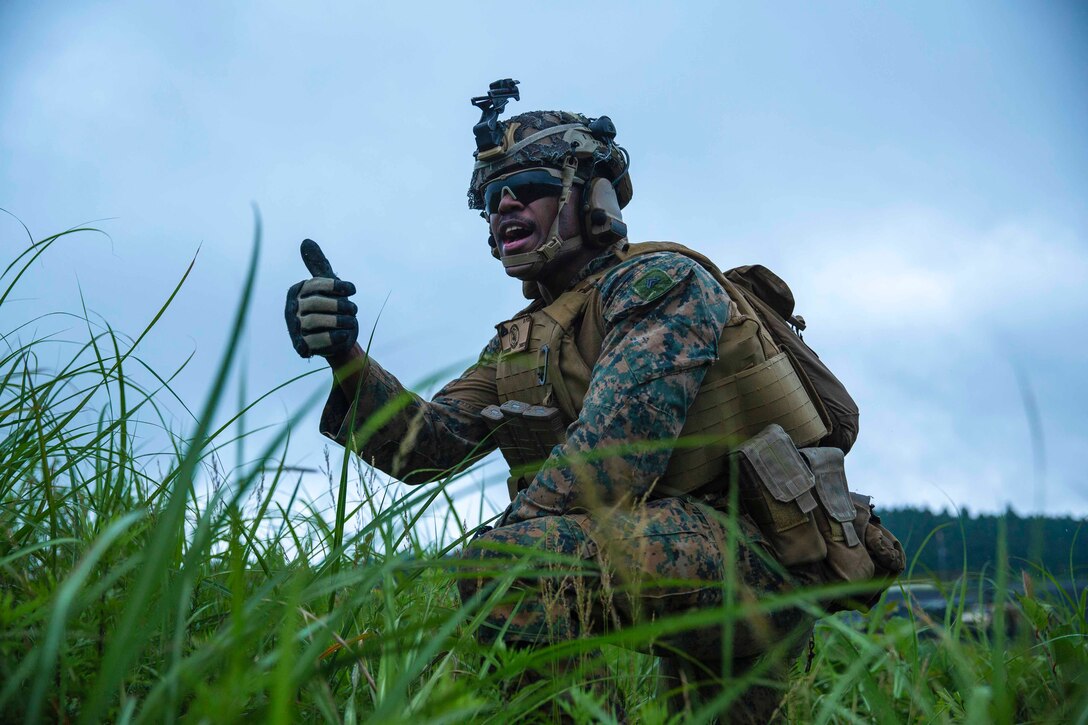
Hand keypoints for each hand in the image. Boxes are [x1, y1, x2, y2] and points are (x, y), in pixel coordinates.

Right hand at [285, 239, 358, 358]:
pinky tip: (344, 335)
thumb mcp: (327, 285)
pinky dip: (331, 338)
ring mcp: (295, 327)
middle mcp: (292, 308)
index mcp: (297, 291)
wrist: (334, 338)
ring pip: (315, 321)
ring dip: (338, 321)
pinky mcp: (301, 345)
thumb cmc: (330, 307)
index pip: (315, 285)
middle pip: (315, 304)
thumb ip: (318, 265)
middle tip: (354, 309)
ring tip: (352, 321)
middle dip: (339, 306)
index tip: (353, 290)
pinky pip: (315, 340)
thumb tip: (305, 241)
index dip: (336, 286)